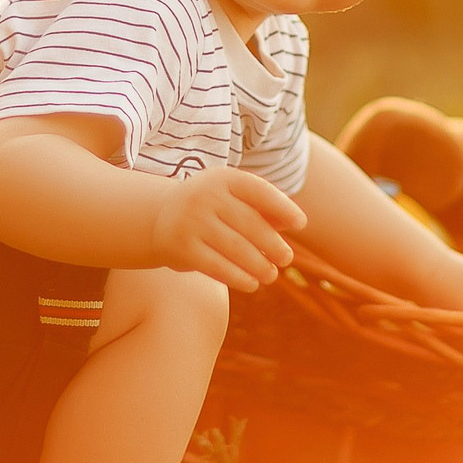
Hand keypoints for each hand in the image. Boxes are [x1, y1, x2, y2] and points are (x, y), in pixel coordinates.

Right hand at [148, 166, 305, 290]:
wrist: (161, 217)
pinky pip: (217, 266)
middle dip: (272, 243)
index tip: (301, 224)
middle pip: (249, 223)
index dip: (283, 207)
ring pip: (235, 248)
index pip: (259, 190)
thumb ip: (263, 207)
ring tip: (271, 274)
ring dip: (258, 264)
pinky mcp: (182, 248)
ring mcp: (191, 222)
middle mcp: (205, 196)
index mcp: (224, 179)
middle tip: (287, 258)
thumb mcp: (233, 198)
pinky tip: (252, 284)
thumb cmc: (212, 208)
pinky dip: (238, 277)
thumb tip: (294, 221)